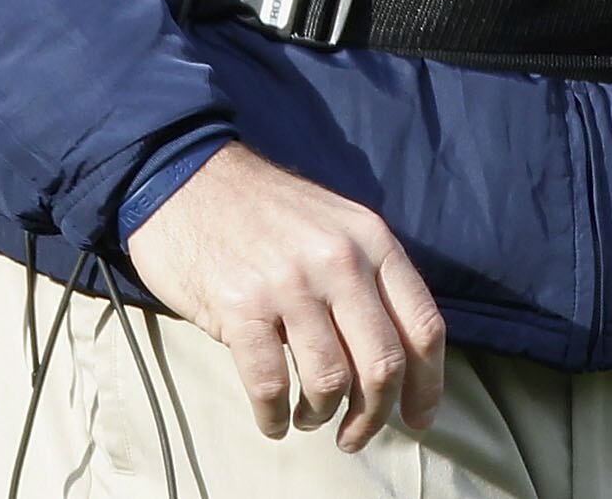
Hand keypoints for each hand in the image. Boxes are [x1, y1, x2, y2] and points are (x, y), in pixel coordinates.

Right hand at [123, 142, 446, 451]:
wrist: (184, 174)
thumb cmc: (260, 210)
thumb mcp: (333, 224)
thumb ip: (368, 277)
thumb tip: (395, 359)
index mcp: (371, 239)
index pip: (423, 327)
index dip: (427, 386)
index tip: (417, 420)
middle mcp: (338, 259)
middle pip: (383, 364)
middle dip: (373, 416)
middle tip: (355, 435)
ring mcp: (289, 282)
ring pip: (330, 382)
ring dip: (320, 416)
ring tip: (307, 417)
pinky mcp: (240, 304)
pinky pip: (271, 385)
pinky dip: (274, 416)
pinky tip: (272, 419)